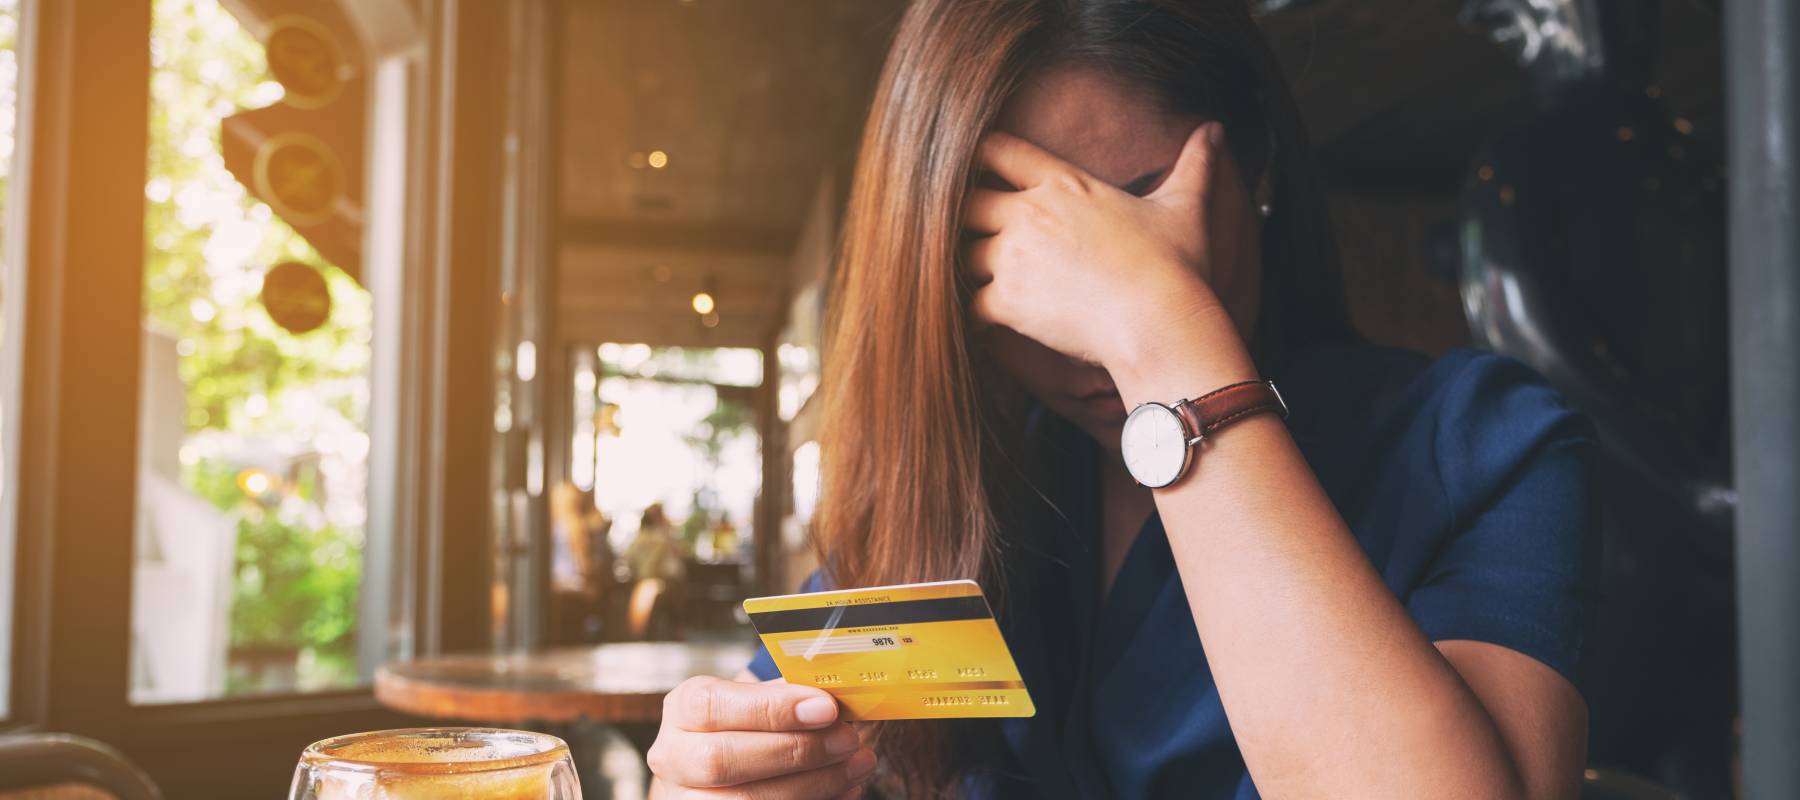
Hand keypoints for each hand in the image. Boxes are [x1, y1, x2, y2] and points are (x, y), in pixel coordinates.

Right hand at [647, 676, 875, 798]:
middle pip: (723, 759)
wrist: (716, 773)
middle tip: (848, 740)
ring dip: (813, 784)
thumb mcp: (753, 702)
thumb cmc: (744, 729)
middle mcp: (673, 758)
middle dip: (796, 750)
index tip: (826, 708)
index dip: (771, 708)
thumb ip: (785, 696)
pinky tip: (844, 790)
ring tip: (856, 765)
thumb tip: (838, 694)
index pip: (712, 705)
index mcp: (682, 711)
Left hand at [963, 121, 1254, 376]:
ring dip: (974, 267)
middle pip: (967, 202)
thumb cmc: (1177, 267)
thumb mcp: (1186, 207)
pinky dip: (980, 312)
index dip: (983, 159)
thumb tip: (1216, 128)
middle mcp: (1030, 214)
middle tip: (981, 238)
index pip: (999, 151)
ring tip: (991, 281)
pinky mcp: (1006, 302)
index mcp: (1063, 183)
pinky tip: (995, 320)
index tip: (981, 174)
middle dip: (970, 219)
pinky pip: (971, 303)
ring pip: (964, 254)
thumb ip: (1194, 164)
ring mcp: (1014, 257)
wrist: (1161, 323)